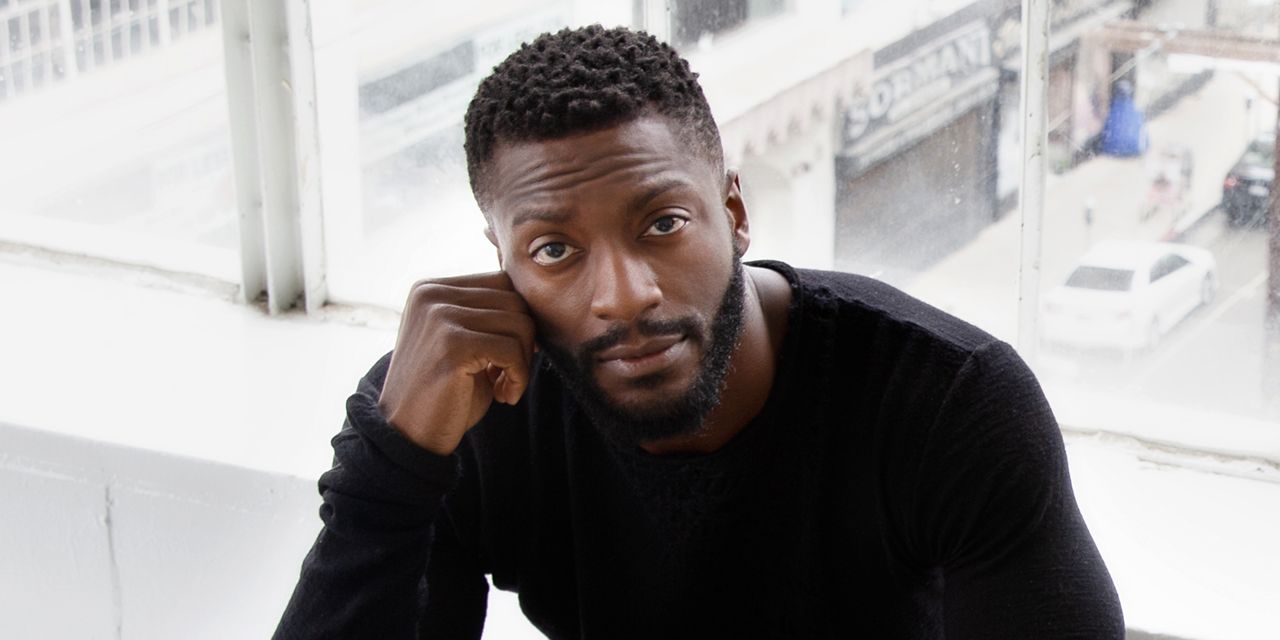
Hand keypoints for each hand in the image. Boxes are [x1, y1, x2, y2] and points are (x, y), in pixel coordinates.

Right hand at [379, 272, 536, 454]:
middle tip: (509, 376)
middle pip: (514, 300)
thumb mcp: (462, 343)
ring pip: (519, 323)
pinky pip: (511, 350)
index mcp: (430, 289)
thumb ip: (487, 317)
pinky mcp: (451, 344)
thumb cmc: (442, 392)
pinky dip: (519, 376)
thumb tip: (537, 304)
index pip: (501, 283)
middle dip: (524, 341)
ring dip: (523, 362)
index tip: (512, 355)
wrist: (407, 436)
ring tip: (504, 387)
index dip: (518, 319)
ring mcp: (439, 316)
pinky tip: (505, 396)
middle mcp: (431, 295)